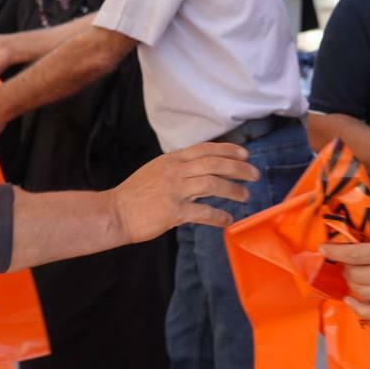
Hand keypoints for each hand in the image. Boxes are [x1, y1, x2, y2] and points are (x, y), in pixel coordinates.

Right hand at [109, 142, 259, 241]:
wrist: (115, 212)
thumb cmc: (135, 194)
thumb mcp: (156, 170)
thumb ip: (178, 168)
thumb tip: (201, 168)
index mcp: (172, 160)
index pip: (205, 148)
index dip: (228, 150)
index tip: (245, 153)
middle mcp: (175, 171)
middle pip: (214, 164)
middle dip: (238, 168)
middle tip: (254, 175)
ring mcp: (174, 191)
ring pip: (212, 184)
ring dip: (233, 190)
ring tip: (245, 196)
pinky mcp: (173, 212)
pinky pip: (203, 212)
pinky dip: (219, 216)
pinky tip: (227, 219)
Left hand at [319, 229, 369, 320]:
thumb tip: (349, 243)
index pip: (354, 254)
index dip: (334, 252)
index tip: (323, 249)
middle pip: (355, 274)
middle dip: (345, 266)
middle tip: (347, 261)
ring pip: (361, 291)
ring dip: (352, 282)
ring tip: (354, 274)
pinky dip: (358, 308)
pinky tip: (351, 299)